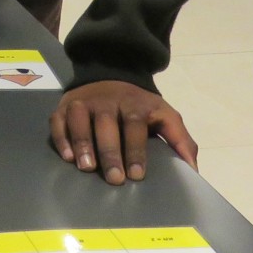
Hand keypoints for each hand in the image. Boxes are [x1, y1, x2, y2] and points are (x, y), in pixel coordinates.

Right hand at [49, 80, 198, 184]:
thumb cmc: (140, 106)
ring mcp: (84, 102)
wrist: (110, 73)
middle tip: (114, 179)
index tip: (137, 175)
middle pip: (107, 125)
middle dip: (110, 152)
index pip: (135, 126)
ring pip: (80, 120)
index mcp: (135, 104)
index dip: (135, 150)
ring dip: (83, 143)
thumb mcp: (165, 116)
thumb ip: (181, 141)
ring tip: (87, 168)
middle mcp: (107, 101)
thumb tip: (193, 170)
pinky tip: (67, 157)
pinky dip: (62, 138)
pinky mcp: (64, 106)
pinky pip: (58, 121)